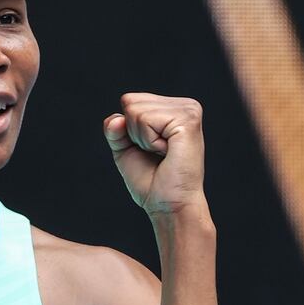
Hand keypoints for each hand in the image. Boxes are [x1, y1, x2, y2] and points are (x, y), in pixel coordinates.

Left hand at [103, 93, 205, 215]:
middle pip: (130, 101)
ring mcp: (189, 110)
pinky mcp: (188, 121)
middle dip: (134, 133)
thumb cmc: (151, 180)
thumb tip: (116, 119)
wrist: (168, 205)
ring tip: (163, 154)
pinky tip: (167, 153)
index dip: (128, 129)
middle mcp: (185, 105)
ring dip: (142, 139)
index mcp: (174, 107)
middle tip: (155, 153)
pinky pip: (145, 120)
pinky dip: (148, 142)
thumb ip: (114, 128)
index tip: (149, 149)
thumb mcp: (124, 148)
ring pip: (135, 110)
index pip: (130, 99)